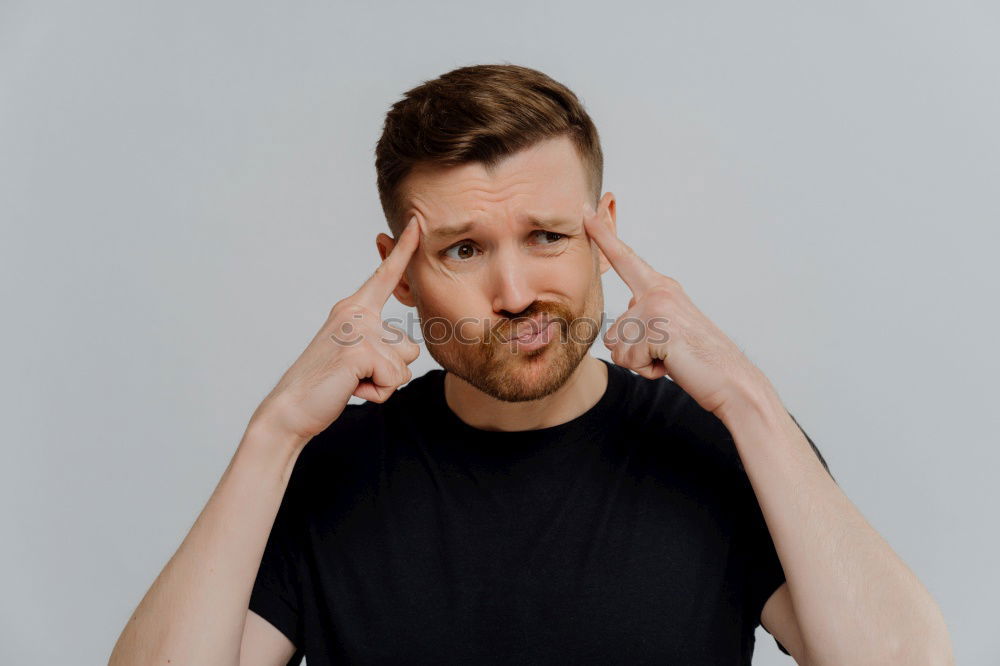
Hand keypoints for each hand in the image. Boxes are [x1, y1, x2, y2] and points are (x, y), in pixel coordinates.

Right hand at [251, 217, 421, 440]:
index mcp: (355, 309)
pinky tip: (351, 389)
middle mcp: (357, 313)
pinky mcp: (360, 350)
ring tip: (351, 381)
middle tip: (354, 375)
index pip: (385, 275)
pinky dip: (377, 394)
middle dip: (390, 372)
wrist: (291, 408)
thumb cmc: (326, 383)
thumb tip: (407, 352)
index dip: (404, 250)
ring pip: (405, 366)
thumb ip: (378, 342)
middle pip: (410, 347)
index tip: (417, 222)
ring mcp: (358, 330)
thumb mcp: (355, 353)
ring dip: (383, 384)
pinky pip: (393, 380)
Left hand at [583, 197, 767, 415]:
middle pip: (613, 329)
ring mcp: (657, 308)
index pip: (625, 259)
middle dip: (632, 352)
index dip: (602, 237)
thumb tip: (623, 319)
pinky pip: (627, 359)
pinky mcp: (656, 329)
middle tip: (666, 354)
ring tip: (670, 358)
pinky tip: (670, 365)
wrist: (732, 381)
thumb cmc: (699, 360)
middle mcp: (658, 292)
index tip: (584, 212)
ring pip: (616, 346)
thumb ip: (645, 317)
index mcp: (661, 288)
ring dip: (639, 362)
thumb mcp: (667, 330)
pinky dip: (645, 371)